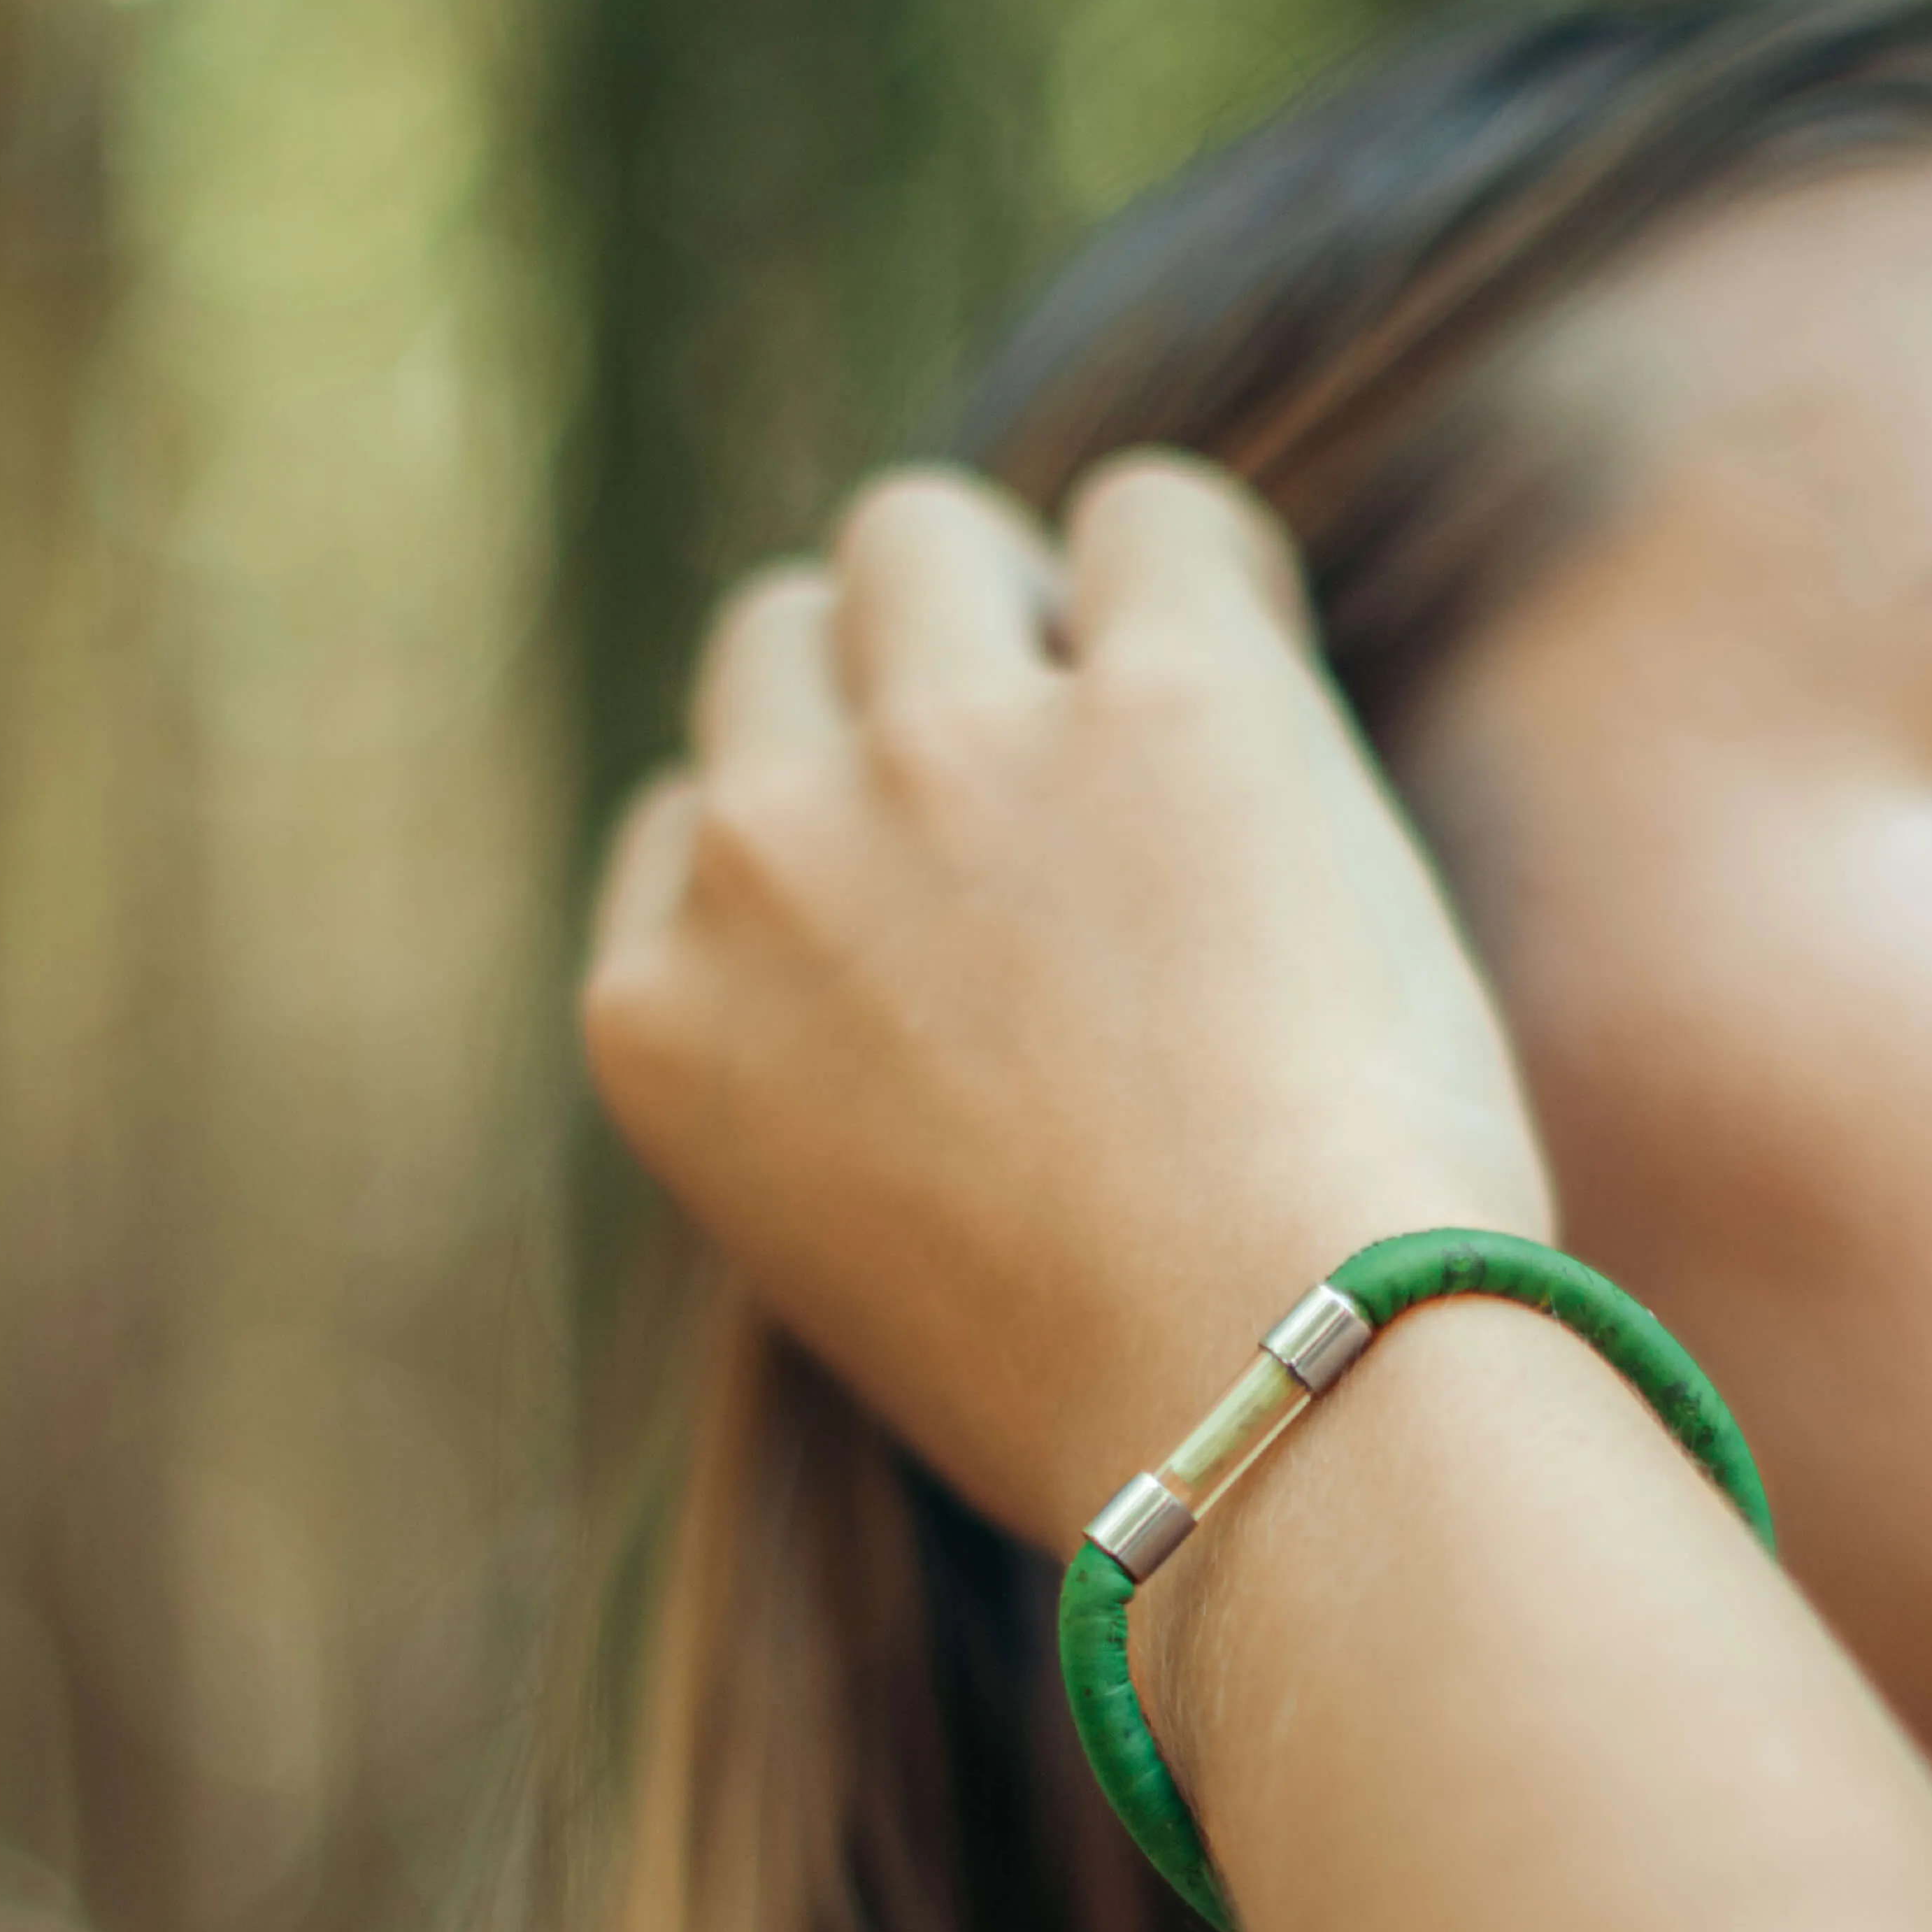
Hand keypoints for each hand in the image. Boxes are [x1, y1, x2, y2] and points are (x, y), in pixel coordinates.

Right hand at [583, 451, 1553, 1551]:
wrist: (1267, 1413)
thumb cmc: (1123, 1400)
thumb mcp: (880, 1261)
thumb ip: (843, 1089)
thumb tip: (942, 993)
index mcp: (661, 1019)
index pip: (695, 823)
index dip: (839, 843)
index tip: (962, 922)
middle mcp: (762, 856)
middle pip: (787, 639)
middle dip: (907, 689)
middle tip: (1072, 814)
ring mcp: (944, 757)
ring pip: (924, 540)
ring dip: (1030, 608)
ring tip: (1166, 741)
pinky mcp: (1163, 700)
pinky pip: (1157, 518)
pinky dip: (1205, 581)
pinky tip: (1269, 695)